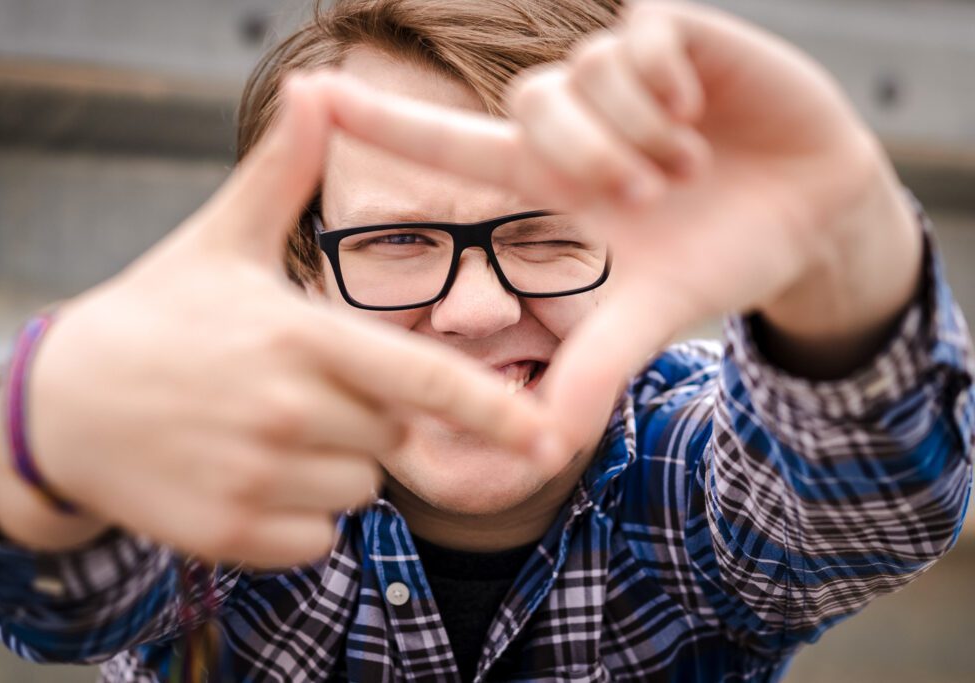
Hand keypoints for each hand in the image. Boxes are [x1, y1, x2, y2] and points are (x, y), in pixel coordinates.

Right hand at [0, 79, 547, 568]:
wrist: (63, 404)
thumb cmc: (158, 315)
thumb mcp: (221, 238)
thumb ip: (282, 172)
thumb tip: (316, 86)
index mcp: (299, 336)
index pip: (420, 379)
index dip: (491, 408)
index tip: (548, 434)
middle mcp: (287, 411)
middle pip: (393, 437)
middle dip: (368, 418)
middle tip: (297, 390)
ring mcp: (256, 477)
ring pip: (357, 489)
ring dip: (332, 468)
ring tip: (265, 430)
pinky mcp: (230, 533)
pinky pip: (314, 538)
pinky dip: (296, 516)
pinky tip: (245, 473)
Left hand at [315, 0, 921, 452]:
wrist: (810, 215)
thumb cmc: (715, 259)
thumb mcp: (646, 319)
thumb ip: (590, 373)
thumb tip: (538, 453)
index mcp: (546, 184)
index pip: (445, 142)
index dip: (379, 121)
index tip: (310, 94)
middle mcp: (571, 124)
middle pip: (528, 107)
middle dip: (586, 154)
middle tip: (645, 197)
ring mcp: (621, 77)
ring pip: (583, 76)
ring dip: (638, 135)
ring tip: (687, 169)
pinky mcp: (675, 35)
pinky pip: (637, 40)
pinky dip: (667, 89)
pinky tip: (700, 114)